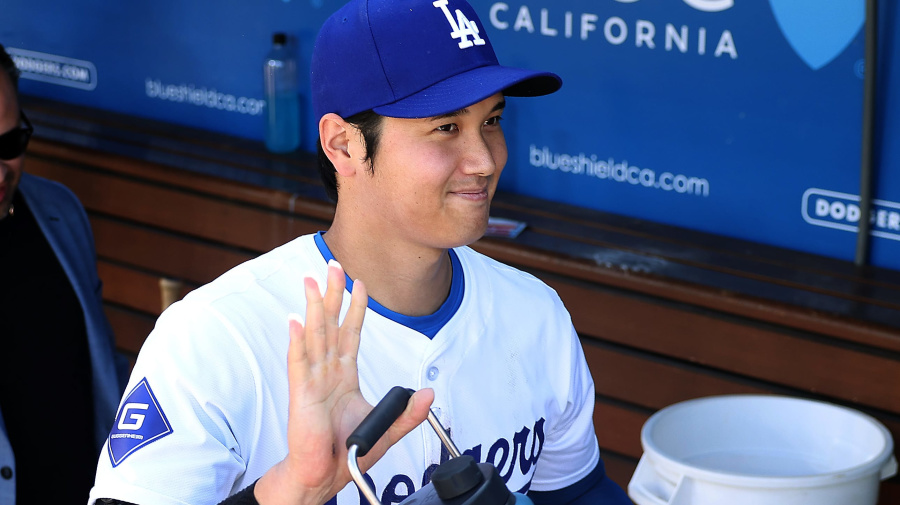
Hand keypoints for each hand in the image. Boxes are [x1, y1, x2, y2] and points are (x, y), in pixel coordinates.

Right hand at [255, 260, 433, 504]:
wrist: (324, 476)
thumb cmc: (346, 451)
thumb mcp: (386, 429)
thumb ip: (409, 414)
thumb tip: (429, 395)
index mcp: (344, 375)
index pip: (350, 333)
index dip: (355, 307)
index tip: (359, 283)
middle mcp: (327, 372)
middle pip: (331, 325)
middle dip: (332, 294)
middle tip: (333, 265)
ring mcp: (312, 381)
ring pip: (315, 336)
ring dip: (314, 307)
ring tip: (312, 281)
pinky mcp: (301, 395)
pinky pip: (299, 362)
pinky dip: (298, 341)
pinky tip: (296, 320)